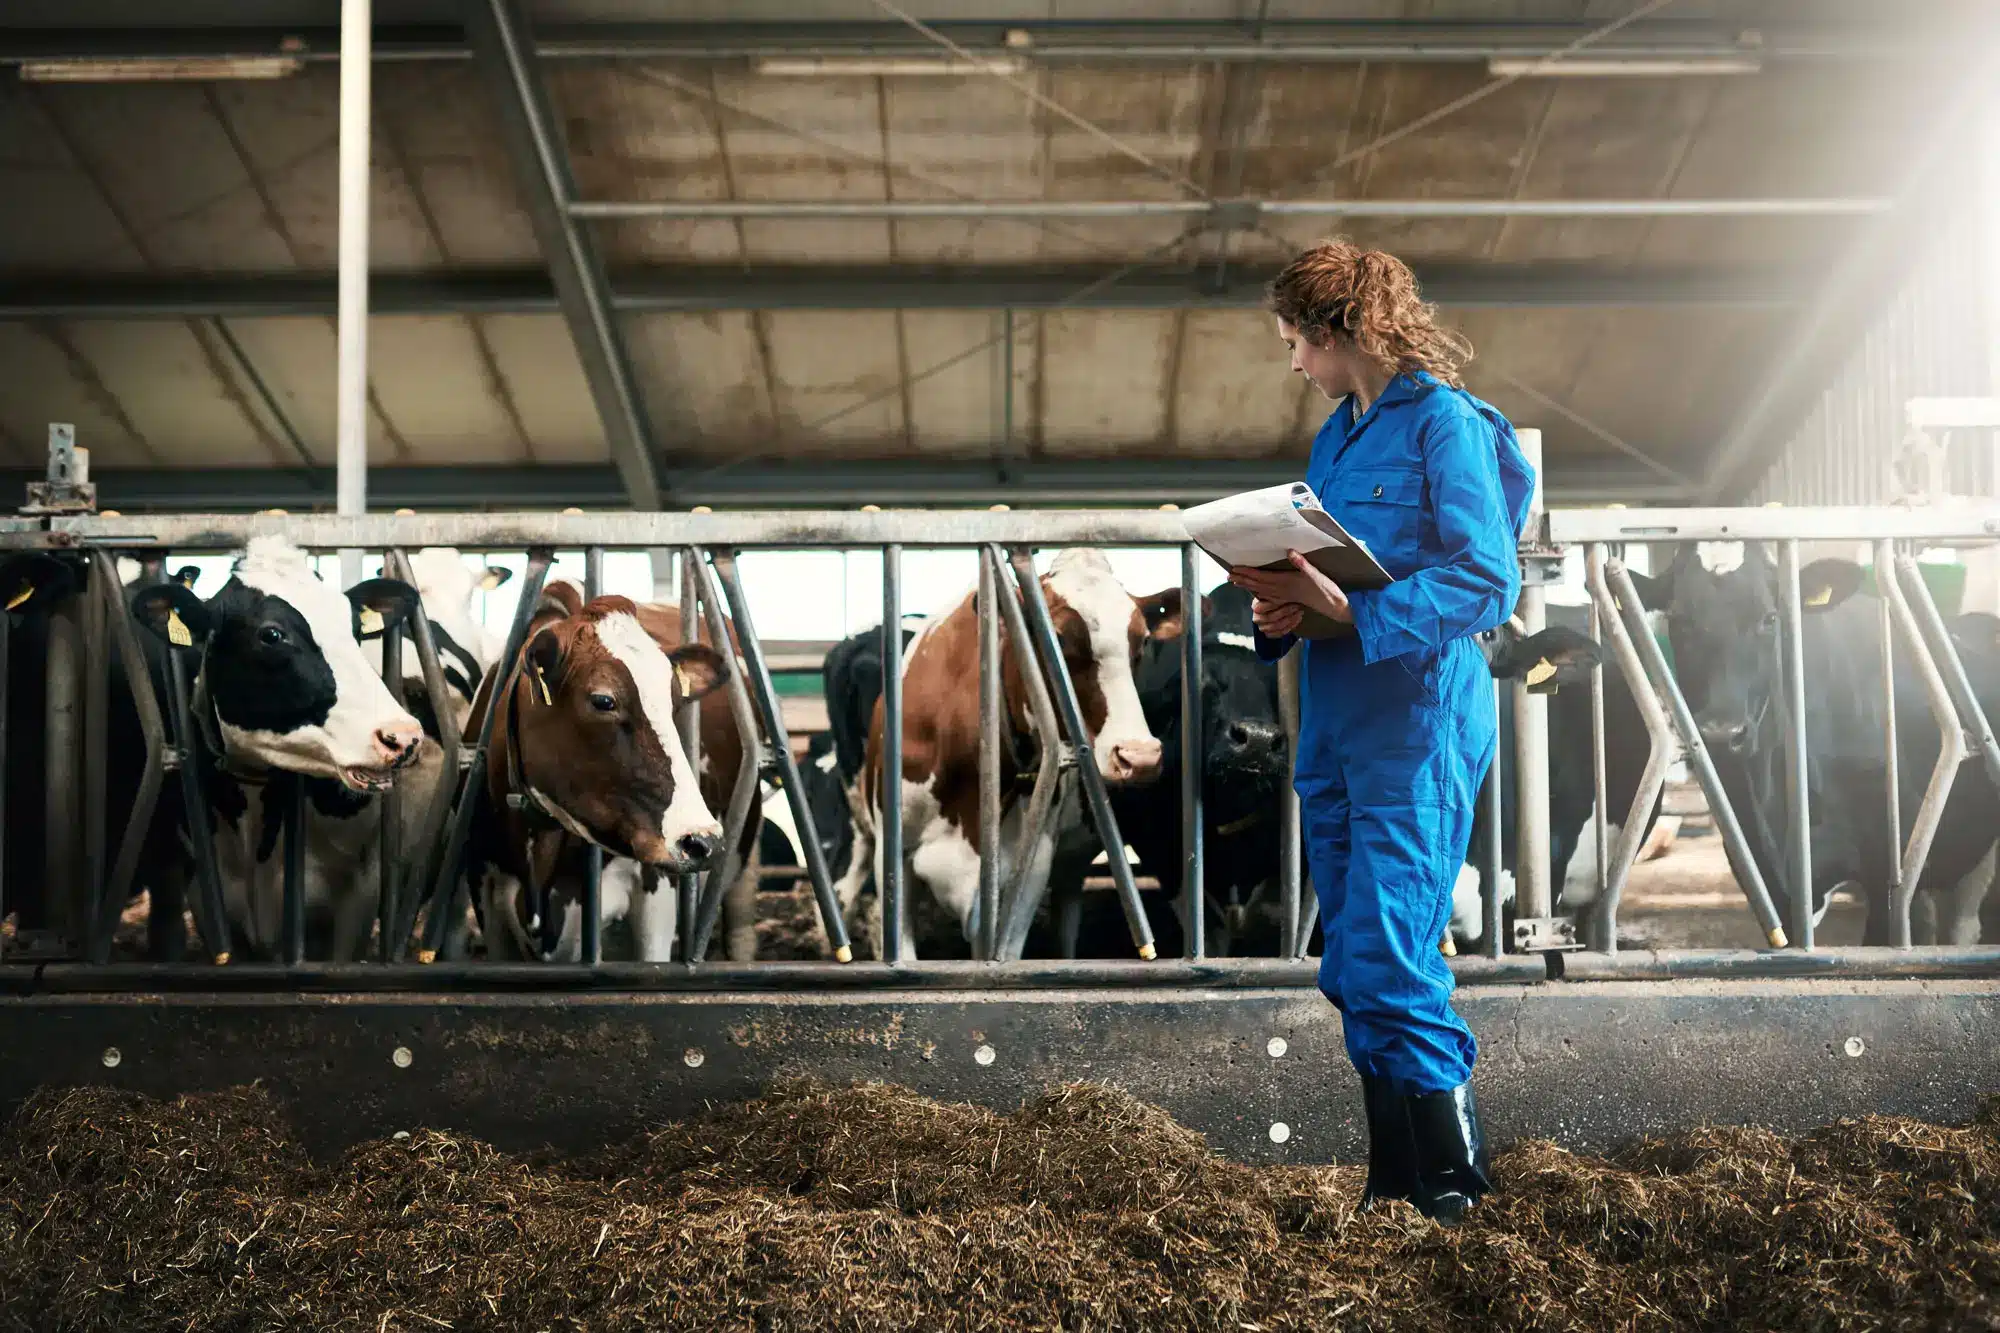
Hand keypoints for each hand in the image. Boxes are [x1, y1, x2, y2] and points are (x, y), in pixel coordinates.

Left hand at [1228, 551, 1352, 624]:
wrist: (1333, 605)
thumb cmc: (1325, 589)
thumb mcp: (1315, 574)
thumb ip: (1302, 563)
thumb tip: (1290, 552)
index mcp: (1286, 582)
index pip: (1261, 577)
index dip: (1247, 573)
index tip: (1234, 569)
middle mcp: (1282, 590)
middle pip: (1257, 585)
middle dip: (1242, 580)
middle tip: (1228, 576)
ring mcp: (1285, 596)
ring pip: (1261, 591)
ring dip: (1248, 586)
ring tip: (1236, 583)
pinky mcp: (1289, 598)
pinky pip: (1269, 596)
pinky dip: (1259, 593)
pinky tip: (1255, 593)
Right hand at [1251, 597, 1303, 637]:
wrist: (1283, 607)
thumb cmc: (1279, 598)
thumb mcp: (1276, 593)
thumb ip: (1276, 593)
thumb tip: (1281, 587)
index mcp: (1256, 605)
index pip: (1260, 608)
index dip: (1273, 604)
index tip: (1286, 598)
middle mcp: (1257, 617)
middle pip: (1269, 618)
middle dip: (1285, 612)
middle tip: (1296, 606)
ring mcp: (1263, 627)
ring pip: (1275, 627)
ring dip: (1289, 620)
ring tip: (1299, 613)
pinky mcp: (1270, 634)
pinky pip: (1279, 633)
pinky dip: (1290, 627)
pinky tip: (1297, 620)